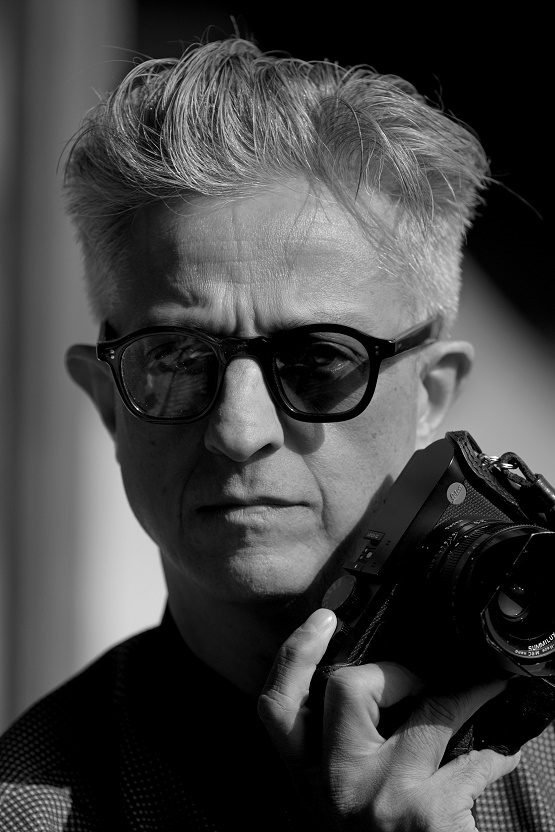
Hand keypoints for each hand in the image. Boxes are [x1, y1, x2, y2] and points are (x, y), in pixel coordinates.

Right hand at [258, 608, 520, 830]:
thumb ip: (330, 757)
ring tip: (486, 688)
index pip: (278, 707)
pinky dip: (501, 746)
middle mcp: (336, 785)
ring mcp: (384, 796)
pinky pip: (476, 757)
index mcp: (306, 782)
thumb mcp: (332, 807)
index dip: (296, 653)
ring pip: (430, 711)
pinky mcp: (431, 813)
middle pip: (347, 688)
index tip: (324, 620)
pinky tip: (511, 739)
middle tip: (414, 679)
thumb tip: (366, 695)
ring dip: (466, 695)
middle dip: (390, 671)